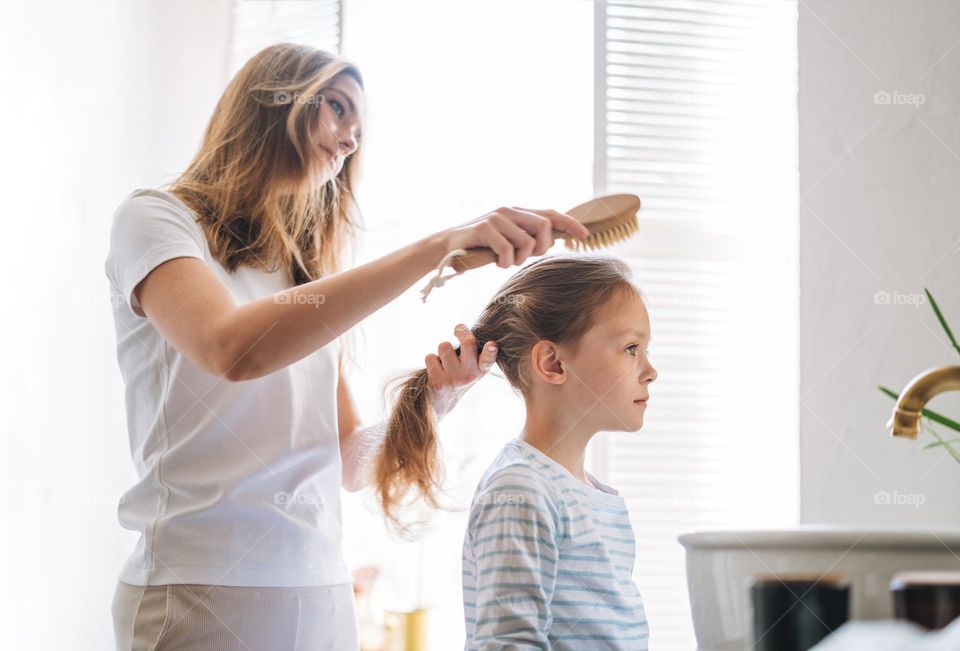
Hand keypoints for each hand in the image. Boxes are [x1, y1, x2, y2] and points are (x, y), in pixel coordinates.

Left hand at [424, 323, 498, 419]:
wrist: (442, 402)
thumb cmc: (458, 376)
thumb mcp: (471, 367)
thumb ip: (473, 352)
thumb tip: (464, 328)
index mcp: (480, 370)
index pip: (488, 359)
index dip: (491, 351)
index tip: (492, 344)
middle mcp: (469, 375)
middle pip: (468, 343)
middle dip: (461, 331)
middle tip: (458, 329)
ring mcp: (454, 379)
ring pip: (444, 346)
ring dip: (441, 350)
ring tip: (444, 361)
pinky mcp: (438, 382)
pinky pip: (430, 357)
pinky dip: (431, 360)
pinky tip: (435, 370)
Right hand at [438, 206, 590, 268]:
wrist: (445, 247)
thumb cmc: (479, 248)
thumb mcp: (508, 242)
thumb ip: (527, 239)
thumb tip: (552, 241)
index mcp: (517, 212)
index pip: (550, 214)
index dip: (570, 223)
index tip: (585, 236)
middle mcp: (509, 210)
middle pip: (545, 226)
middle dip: (542, 248)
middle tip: (526, 258)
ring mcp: (497, 217)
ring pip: (527, 243)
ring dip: (518, 260)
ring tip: (504, 261)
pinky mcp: (484, 227)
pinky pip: (508, 250)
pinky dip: (503, 262)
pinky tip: (494, 262)